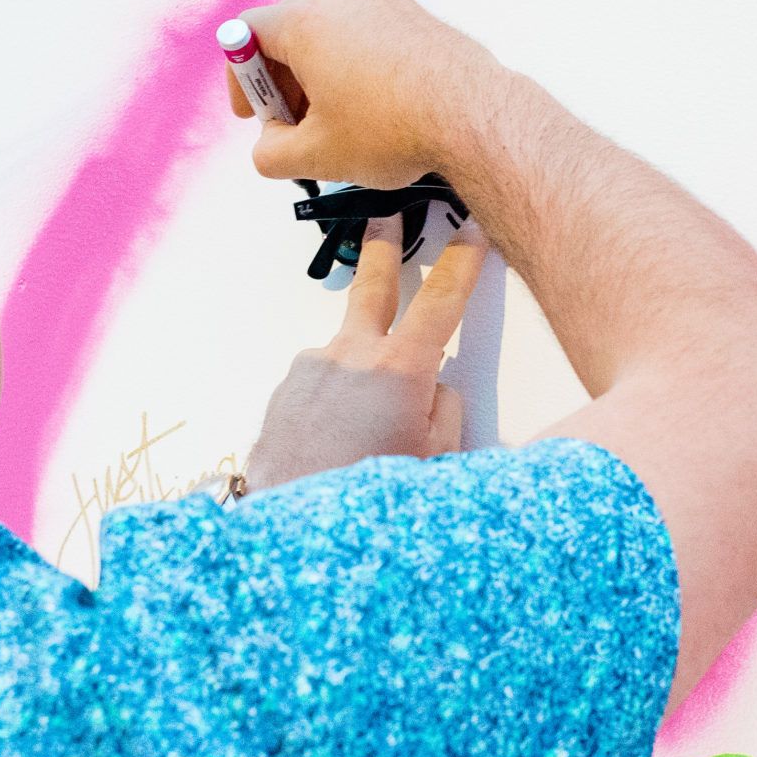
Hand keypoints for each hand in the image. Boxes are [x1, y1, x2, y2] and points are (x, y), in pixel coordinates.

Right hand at [223, 0, 496, 187]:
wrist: (473, 116)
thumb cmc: (392, 129)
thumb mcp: (316, 155)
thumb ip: (270, 153)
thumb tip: (269, 147)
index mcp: (305, 19)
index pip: (246, 35)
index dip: (243, 80)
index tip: (256, 114)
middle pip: (289, 32)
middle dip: (285, 83)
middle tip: (297, 127)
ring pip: (332, 34)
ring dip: (322, 76)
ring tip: (341, 124)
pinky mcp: (414, 13)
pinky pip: (368, 34)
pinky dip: (358, 66)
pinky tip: (378, 108)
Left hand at [241, 223, 486, 487]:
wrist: (294, 538)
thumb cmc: (369, 505)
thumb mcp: (436, 462)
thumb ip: (444, 411)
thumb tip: (433, 390)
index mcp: (400, 371)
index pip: (443, 300)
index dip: (463, 262)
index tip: (472, 231)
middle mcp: (351, 357)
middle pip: (374, 286)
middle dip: (384, 247)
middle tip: (389, 218)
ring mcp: (311, 372)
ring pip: (348, 355)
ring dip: (361, 371)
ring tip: (365, 428)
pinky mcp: (284, 394)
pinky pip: (321, 386)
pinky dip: (333, 403)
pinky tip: (336, 442)